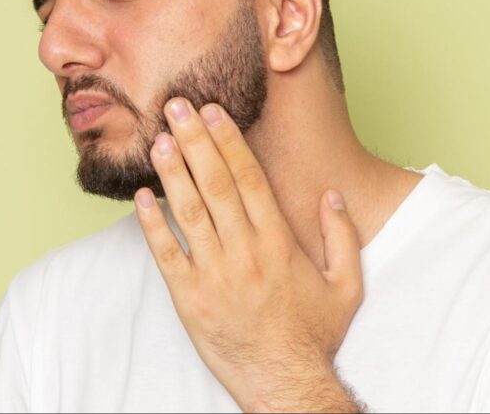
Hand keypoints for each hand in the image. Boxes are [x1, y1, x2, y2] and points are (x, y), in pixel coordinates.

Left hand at [133, 98, 364, 412]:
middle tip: (176, 107)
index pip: (249, 179)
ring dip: (172, 172)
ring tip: (158, 139)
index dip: (229, 141)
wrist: (284, 383)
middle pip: (216, 185)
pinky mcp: (190, 298)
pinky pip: (167, 254)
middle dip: (195, 141)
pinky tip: (142, 197)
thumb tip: (331, 194)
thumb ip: (342, 237)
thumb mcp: (347, 286)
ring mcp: (215, 275)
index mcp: (279, 243)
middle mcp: (245, 252)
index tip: (214, 111)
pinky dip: (152, 224)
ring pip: (189, 213)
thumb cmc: (313, 335)